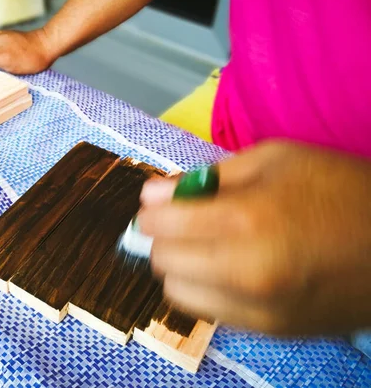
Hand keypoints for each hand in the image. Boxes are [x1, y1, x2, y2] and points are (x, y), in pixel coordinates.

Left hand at [138, 140, 370, 335]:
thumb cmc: (338, 189)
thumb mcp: (276, 158)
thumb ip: (209, 175)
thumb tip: (153, 193)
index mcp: (246, 221)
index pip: (162, 225)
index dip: (152, 210)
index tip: (159, 202)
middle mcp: (244, 272)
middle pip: (163, 261)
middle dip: (162, 237)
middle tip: (181, 220)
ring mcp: (257, 309)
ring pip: (178, 293)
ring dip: (179, 266)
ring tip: (202, 245)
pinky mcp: (269, 332)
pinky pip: (209, 312)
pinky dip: (203, 288)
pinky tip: (225, 267)